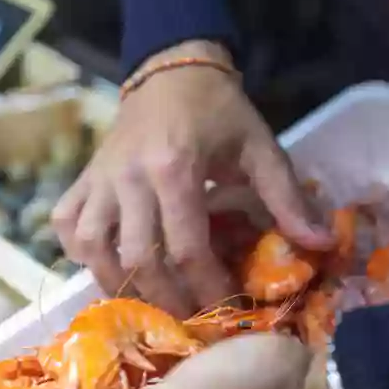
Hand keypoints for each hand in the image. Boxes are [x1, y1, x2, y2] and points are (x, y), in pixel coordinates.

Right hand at [52, 40, 332, 316]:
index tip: (224, 307)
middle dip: (165, 298)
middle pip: (139, 258)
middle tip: (188, 317)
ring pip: (93, 246)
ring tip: (146, 301)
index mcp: (176, 168)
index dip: (206, 286)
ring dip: (118, 283)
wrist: (173, 70)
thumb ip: (288, 198)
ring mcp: (101, 178)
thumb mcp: (260, 148)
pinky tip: (104, 261)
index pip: (187, 247)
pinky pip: (67, 222)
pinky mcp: (86, 176)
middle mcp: (130, 177)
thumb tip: (322, 242)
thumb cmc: (220, 111)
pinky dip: (80, 250)